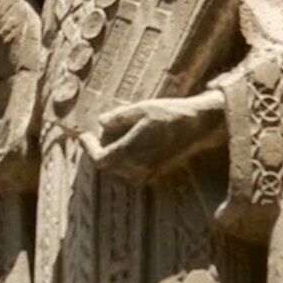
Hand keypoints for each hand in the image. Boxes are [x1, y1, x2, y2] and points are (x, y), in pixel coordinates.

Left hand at [81, 93, 222, 183]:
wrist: (198, 126)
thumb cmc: (170, 114)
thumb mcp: (141, 109)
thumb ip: (118, 118)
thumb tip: (101, 123)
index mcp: (131, 151)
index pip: (100, 159)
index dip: (89, 148)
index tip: (84, 135)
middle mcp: (137, 166)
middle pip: (107, 166)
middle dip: (100, 150)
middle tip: (99, 134)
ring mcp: (147, 172)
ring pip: (118, 171)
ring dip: (112, 157)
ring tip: (116, 138)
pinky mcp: (155, 173)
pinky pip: (131, 174)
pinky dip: (124, 162)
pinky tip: (130, 146)